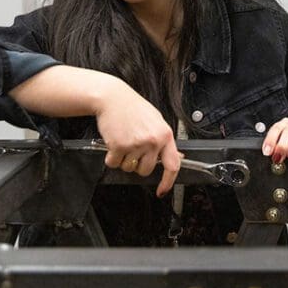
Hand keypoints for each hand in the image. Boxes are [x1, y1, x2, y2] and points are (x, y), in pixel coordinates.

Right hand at [93, 80, 180, 197]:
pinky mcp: (119, 146)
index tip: (162, 190)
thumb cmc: (132, 107)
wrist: (112, 97)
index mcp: (164, 134)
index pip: (173, 164)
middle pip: (146, 170)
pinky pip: (114, 163)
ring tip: (123, 139)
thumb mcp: (155, 119)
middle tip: (133, 148)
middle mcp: (152, 140)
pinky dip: (111, 157)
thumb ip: (164, 139)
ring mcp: (136, 144)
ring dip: (123, 159)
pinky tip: (113, 141)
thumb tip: (177, 157)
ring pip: (128, 168)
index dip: (168, 181)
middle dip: (137, 164)